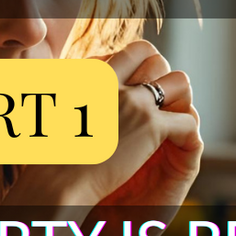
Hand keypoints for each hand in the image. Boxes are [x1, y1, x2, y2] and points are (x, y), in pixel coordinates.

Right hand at [29, 41, 200, 208]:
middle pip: (151, 55)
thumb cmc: (49, 158)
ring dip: (177, 99)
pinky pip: (186, 120)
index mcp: (88, 75)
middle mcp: (112, 80)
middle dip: (160, 75)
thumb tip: (76, 106)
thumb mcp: (54, 115)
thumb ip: (71, 101)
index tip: (137, 89)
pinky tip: (173, 146)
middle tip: (159, 101)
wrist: (54, 181)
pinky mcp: (150, 126)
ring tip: (169, 121)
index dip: (139, 69)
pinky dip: (185, 133)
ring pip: (178, 81)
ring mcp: (133, 101)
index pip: (128, 53)